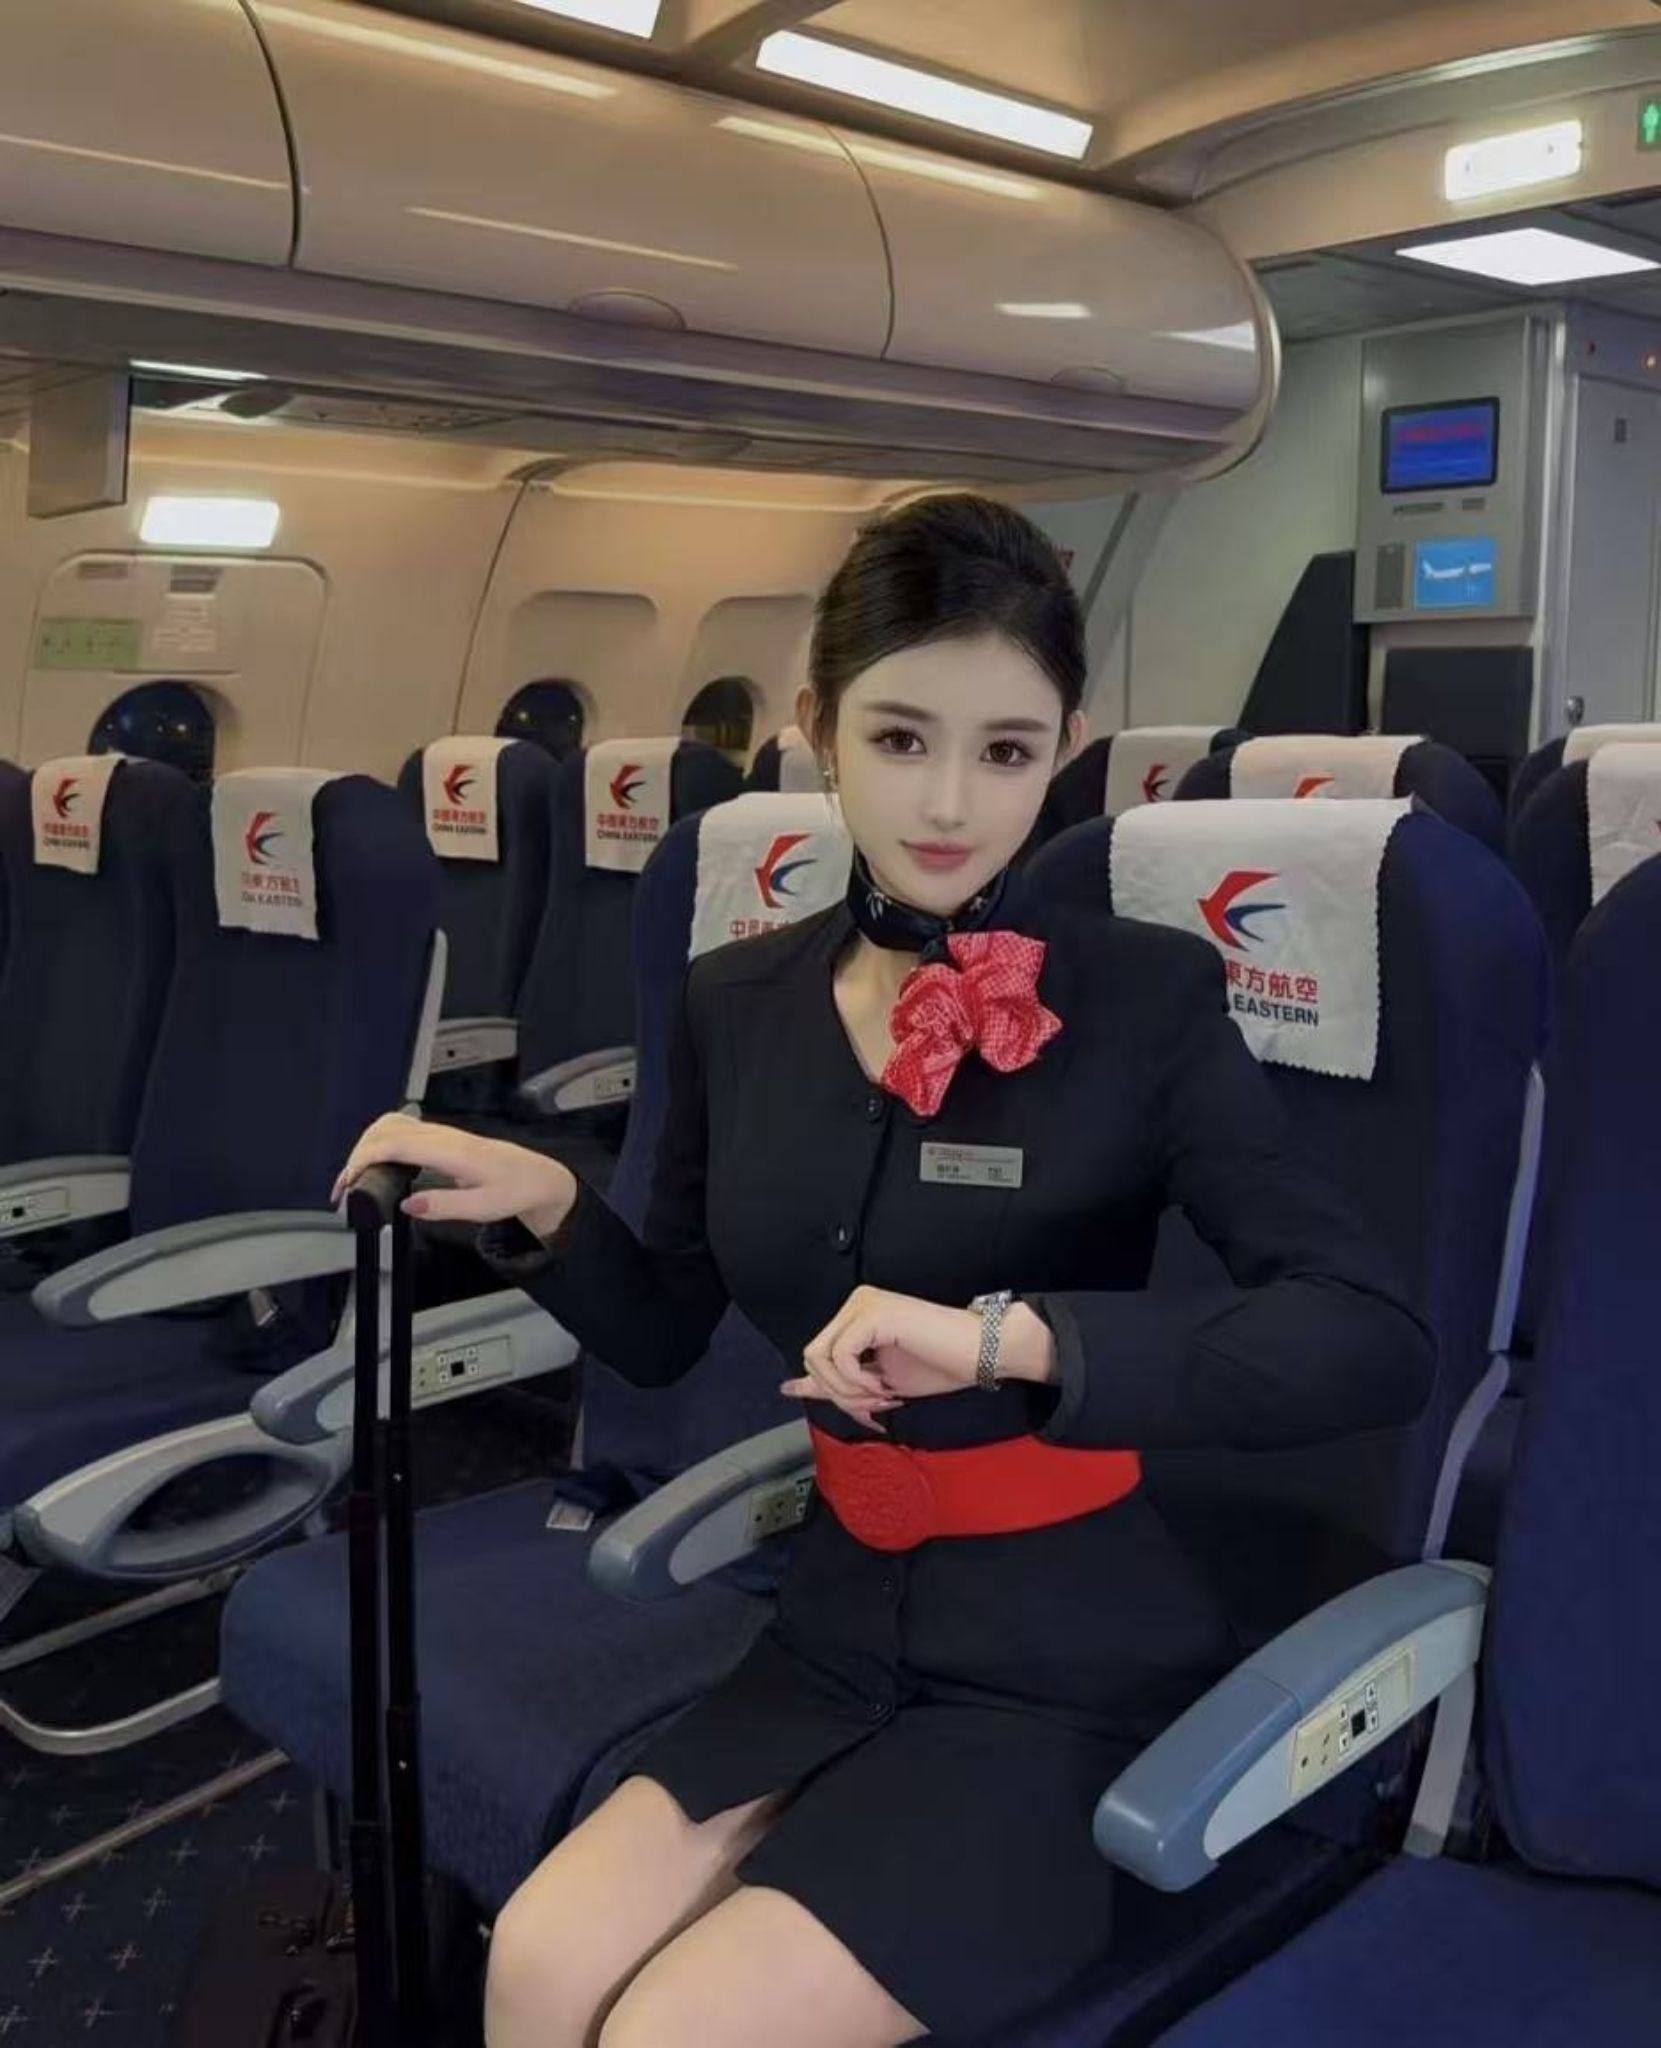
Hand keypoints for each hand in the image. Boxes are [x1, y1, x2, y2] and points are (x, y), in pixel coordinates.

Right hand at [331, 1112, 576, 1235]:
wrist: (540, 1177)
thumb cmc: (516, 1190)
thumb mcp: (485, 1208)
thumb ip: (446, 1206)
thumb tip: (407, 1206)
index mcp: (453, 1151)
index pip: (397, 1143)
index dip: (366, 1157)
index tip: (348, 1181)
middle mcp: (445, 1137)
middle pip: (387, 1130)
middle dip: (357, 1155)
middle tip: (343, 1188)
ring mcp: (443, 1134)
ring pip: (392, 1126)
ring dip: (366, 1146)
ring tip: (353, 1177)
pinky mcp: (442, 1139)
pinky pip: (403, 1130)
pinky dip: (380, 1142)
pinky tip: (374, 1162)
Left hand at [781, 1285, 980, 1434]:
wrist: (981, 1353)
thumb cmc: (941, 1364)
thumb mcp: (878, 1381)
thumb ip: (838, 1382)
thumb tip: (790, 1387)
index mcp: (856, 1315)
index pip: (817, 1354)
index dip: (828, 1390)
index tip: (855, 1410)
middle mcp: (855, 1302)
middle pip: (812, 1358)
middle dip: (839, 1394)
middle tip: (876, 1405)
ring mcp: (863, 1304)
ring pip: (819, 1358)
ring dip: (849, 1391)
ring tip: (883, 1396)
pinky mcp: (873, 1313)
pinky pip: (840, 1357)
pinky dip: (856, 1382)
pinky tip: (885, 1386)